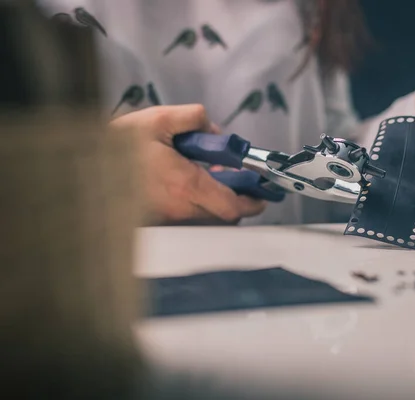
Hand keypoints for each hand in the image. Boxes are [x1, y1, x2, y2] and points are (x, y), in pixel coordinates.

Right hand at [110, 105, 265, 224]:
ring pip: (206, 219)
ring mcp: (167, 221)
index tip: (261, 193)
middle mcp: (180, 211)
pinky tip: (182, 183)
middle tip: (227, 174)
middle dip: (234, 198)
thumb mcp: (158, 120)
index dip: (253, 202)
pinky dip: (195, 205)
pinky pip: (187, 221)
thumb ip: (193, 118)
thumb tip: (214, 128)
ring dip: (214, 201)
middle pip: (223, 216)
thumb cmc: (118, 147)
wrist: (80, 172)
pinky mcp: (156, 224)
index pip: (233, 207)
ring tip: (202, 174)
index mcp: (186, 186)